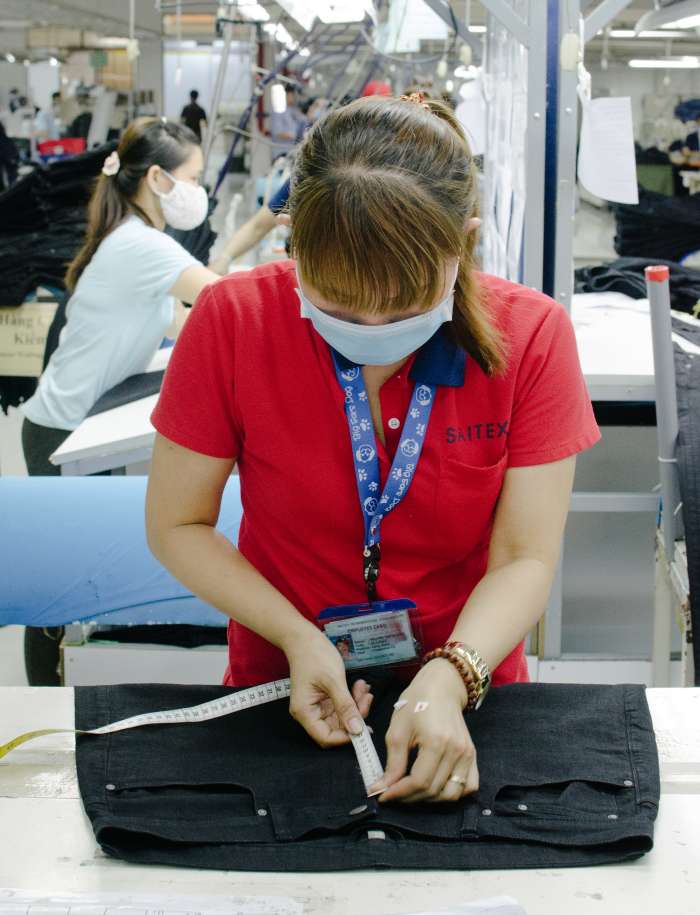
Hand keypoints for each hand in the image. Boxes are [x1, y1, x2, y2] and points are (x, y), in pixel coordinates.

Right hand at [285, 629, 372, 747]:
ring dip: (355, 704)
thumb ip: (345, 706)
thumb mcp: (333, 680)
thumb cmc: (314, 655)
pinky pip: (341, 705)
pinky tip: (359, 686)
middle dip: (354, 715)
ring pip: (342, 716)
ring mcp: (318, 705)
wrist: (304, 637)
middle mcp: (309, 712)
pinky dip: (352, 698)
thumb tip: (357, 730)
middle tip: (366, 698)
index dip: (345, 736)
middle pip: (336, 727)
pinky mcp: (325, 698)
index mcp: (305, 712)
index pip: (326, 737)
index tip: (364, 728)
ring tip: (363, 688)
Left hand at [371, 659, 478, 802]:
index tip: (382, 795)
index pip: (419, 781)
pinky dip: (452, 793)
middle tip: (392, 792)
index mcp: (437, 742)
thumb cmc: (417, 702)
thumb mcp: (397, 729)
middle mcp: (456, 751)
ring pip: (451, 794)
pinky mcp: (472, 755)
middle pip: (433, 791)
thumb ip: (393, 762)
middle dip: (409, 797)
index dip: (399, 793)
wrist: (441, 686)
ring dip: (429, 799)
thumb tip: (382, 787)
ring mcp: (467, 754)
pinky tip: (435, 786)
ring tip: (411, 791)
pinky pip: (468, 786)